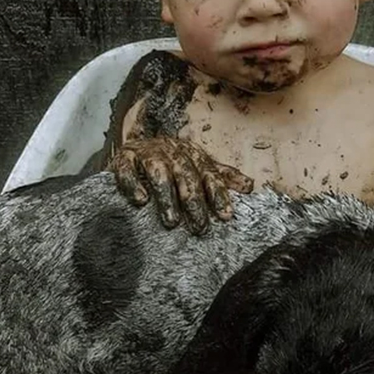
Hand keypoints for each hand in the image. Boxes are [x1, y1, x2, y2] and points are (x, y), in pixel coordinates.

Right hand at [109, 135, 253, 233]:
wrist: (137, 146)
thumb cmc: (172, 162)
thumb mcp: (198, 167)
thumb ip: (222, 176)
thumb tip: (250, 186)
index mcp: (193, 155)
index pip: (209, 175)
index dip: (218, 194)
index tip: (226, 215)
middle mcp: (172, 152)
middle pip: (186, 176)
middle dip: (194, 202)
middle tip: (199, 227)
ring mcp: (147, 154)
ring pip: (159, 173)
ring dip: (166, 197)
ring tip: (172, 222)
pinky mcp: (124, 157)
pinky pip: (127, 170)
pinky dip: (132, 184)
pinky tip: (140, 200)